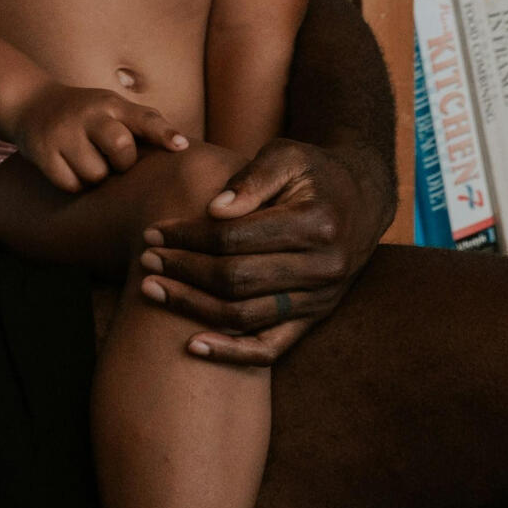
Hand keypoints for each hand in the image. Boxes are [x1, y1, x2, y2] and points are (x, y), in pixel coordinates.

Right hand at [3, 82, 187, 192]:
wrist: (31, 104)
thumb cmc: (86, 114)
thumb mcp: (112, 107)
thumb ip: (141, 124)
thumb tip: (182, 148)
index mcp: (112, 103)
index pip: (144, 118)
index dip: (164, 133)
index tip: (180, 147)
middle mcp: (89, 114)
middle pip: (120, 148)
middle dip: (122, 163)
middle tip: (113, 160)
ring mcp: (64, 133)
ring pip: (96, 175)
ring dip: (96, 176)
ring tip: (87, 161)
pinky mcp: (43, 152)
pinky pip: (71, 184)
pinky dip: (74, 183)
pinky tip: (68, 167)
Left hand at [136, 136, 390, 366]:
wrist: (361, 200)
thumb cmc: (314, 172)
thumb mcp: (288, 155)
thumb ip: (251, 178)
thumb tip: (213, 210)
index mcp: (316, 222)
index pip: (235, 238)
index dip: (188, 237)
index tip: (155, 232)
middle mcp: (323, 267)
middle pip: (235, 279)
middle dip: (183, 270)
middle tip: (146, 258)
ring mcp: (319, 299)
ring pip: (245, 315)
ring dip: (191, 306)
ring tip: (152, 290)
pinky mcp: (314, 318)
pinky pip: (270, 348)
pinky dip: (231, 351)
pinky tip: (192, 345)